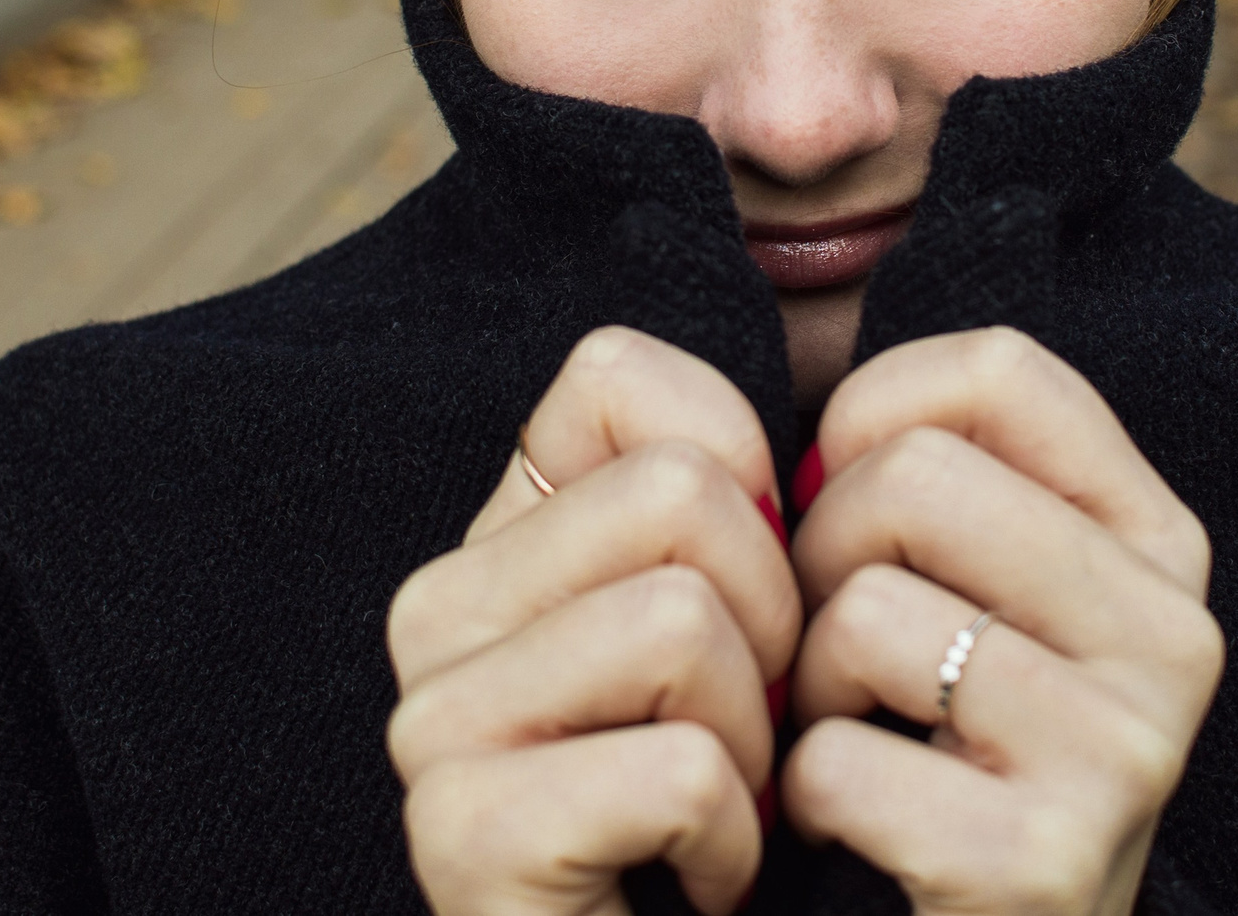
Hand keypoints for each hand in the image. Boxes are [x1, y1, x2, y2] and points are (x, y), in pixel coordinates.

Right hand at [387, 327, 800, 915]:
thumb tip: (804, 439)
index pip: (615, 373)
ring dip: (753, 740)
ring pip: (679, 619)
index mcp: (498, 534)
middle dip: (771, 621)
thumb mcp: (738, 630)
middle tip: (749, 731)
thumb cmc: (723, 808)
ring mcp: (434, 720)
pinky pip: (679, 769)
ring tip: (722, 807)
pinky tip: (700, 881)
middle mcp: (436, 609)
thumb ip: (736, 506)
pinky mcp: (462, 833)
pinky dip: (732, 841)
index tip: (756, 597)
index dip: (743, 472)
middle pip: (677, 490)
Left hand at [782, 328, 1223, 915]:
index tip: (846, 498)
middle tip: (834, 643)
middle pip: (912, 476)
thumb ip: (940, 469)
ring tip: (854, 736)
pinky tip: (850, 828)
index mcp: (1158, 538)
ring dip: (810, 684)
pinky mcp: (1050, 863)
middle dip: (820, 554)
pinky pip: (839, 761)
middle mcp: (1173, 631)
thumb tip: (817, 358)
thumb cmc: (954, 752)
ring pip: (865, 609)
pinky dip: (802, 797)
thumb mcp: (986, 591)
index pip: (997, 365)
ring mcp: (1125, 750)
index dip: (873, 411)